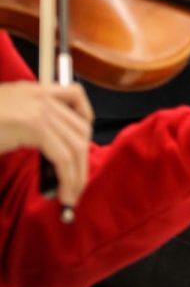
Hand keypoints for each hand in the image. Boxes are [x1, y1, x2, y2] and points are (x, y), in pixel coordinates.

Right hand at [0, 80, 93, 206]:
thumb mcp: (7, 121)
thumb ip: (29, 127)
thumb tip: (53, 152)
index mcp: (33, 90)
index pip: (75, 95)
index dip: (85, 122)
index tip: (81, 148)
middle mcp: (40, 95)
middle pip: (80, 126)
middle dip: (83, 160)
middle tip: (77, 185)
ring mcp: (39, 108)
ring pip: (76, 143)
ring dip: (78, 174)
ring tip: (70, 196)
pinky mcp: (34, 125)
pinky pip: (63, 155)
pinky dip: (68, 177)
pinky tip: (62, 192)